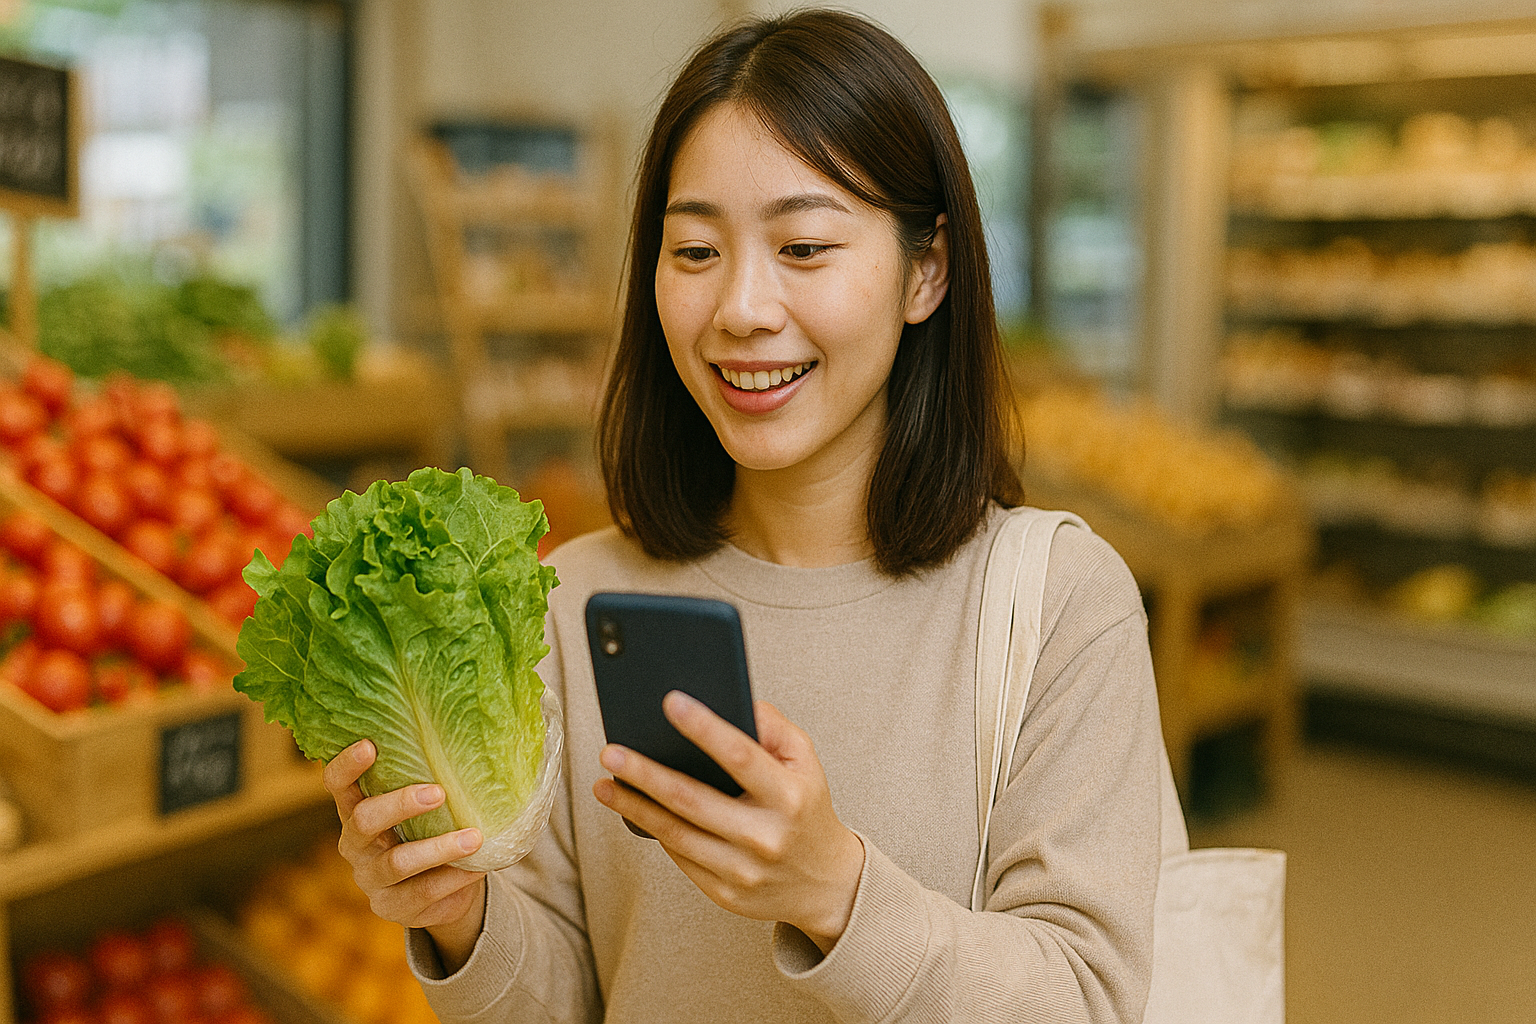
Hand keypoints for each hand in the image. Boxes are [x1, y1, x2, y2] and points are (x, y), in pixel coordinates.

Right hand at [324, 739, 487, 972]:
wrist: (442, 890)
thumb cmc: (433, 830)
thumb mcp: (426, 807)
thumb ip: (429, 780)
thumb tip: (467, 744)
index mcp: (356, 810)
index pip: (338, 785)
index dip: (347, 765)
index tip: (370, 745)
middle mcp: (356, 845)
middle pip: (364, 820)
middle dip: (400, 803)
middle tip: (439, 792)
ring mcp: (370, 879)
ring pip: (398, 862)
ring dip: (439, 848)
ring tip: (474, 838)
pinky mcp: (391, 908)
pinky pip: (423, 891)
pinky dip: (454, 877)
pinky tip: (477, 867)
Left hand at [592, 695, 863, 953]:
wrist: (826, 883)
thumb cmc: (806, 807)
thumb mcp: (805, 761)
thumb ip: (772, 726)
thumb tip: (727, 703)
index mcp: (789, 796)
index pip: (742, 756)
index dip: (704, 728)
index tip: (670, 701)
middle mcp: (766, 836)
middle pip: (693, 800)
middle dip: (646, 773)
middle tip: (611, 751)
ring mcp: (744, 871)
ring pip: (676, 834)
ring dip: (634, 806)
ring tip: (604, 783)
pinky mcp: (725, 894)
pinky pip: (681, 857)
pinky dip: (655, 830)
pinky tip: (633, 808)